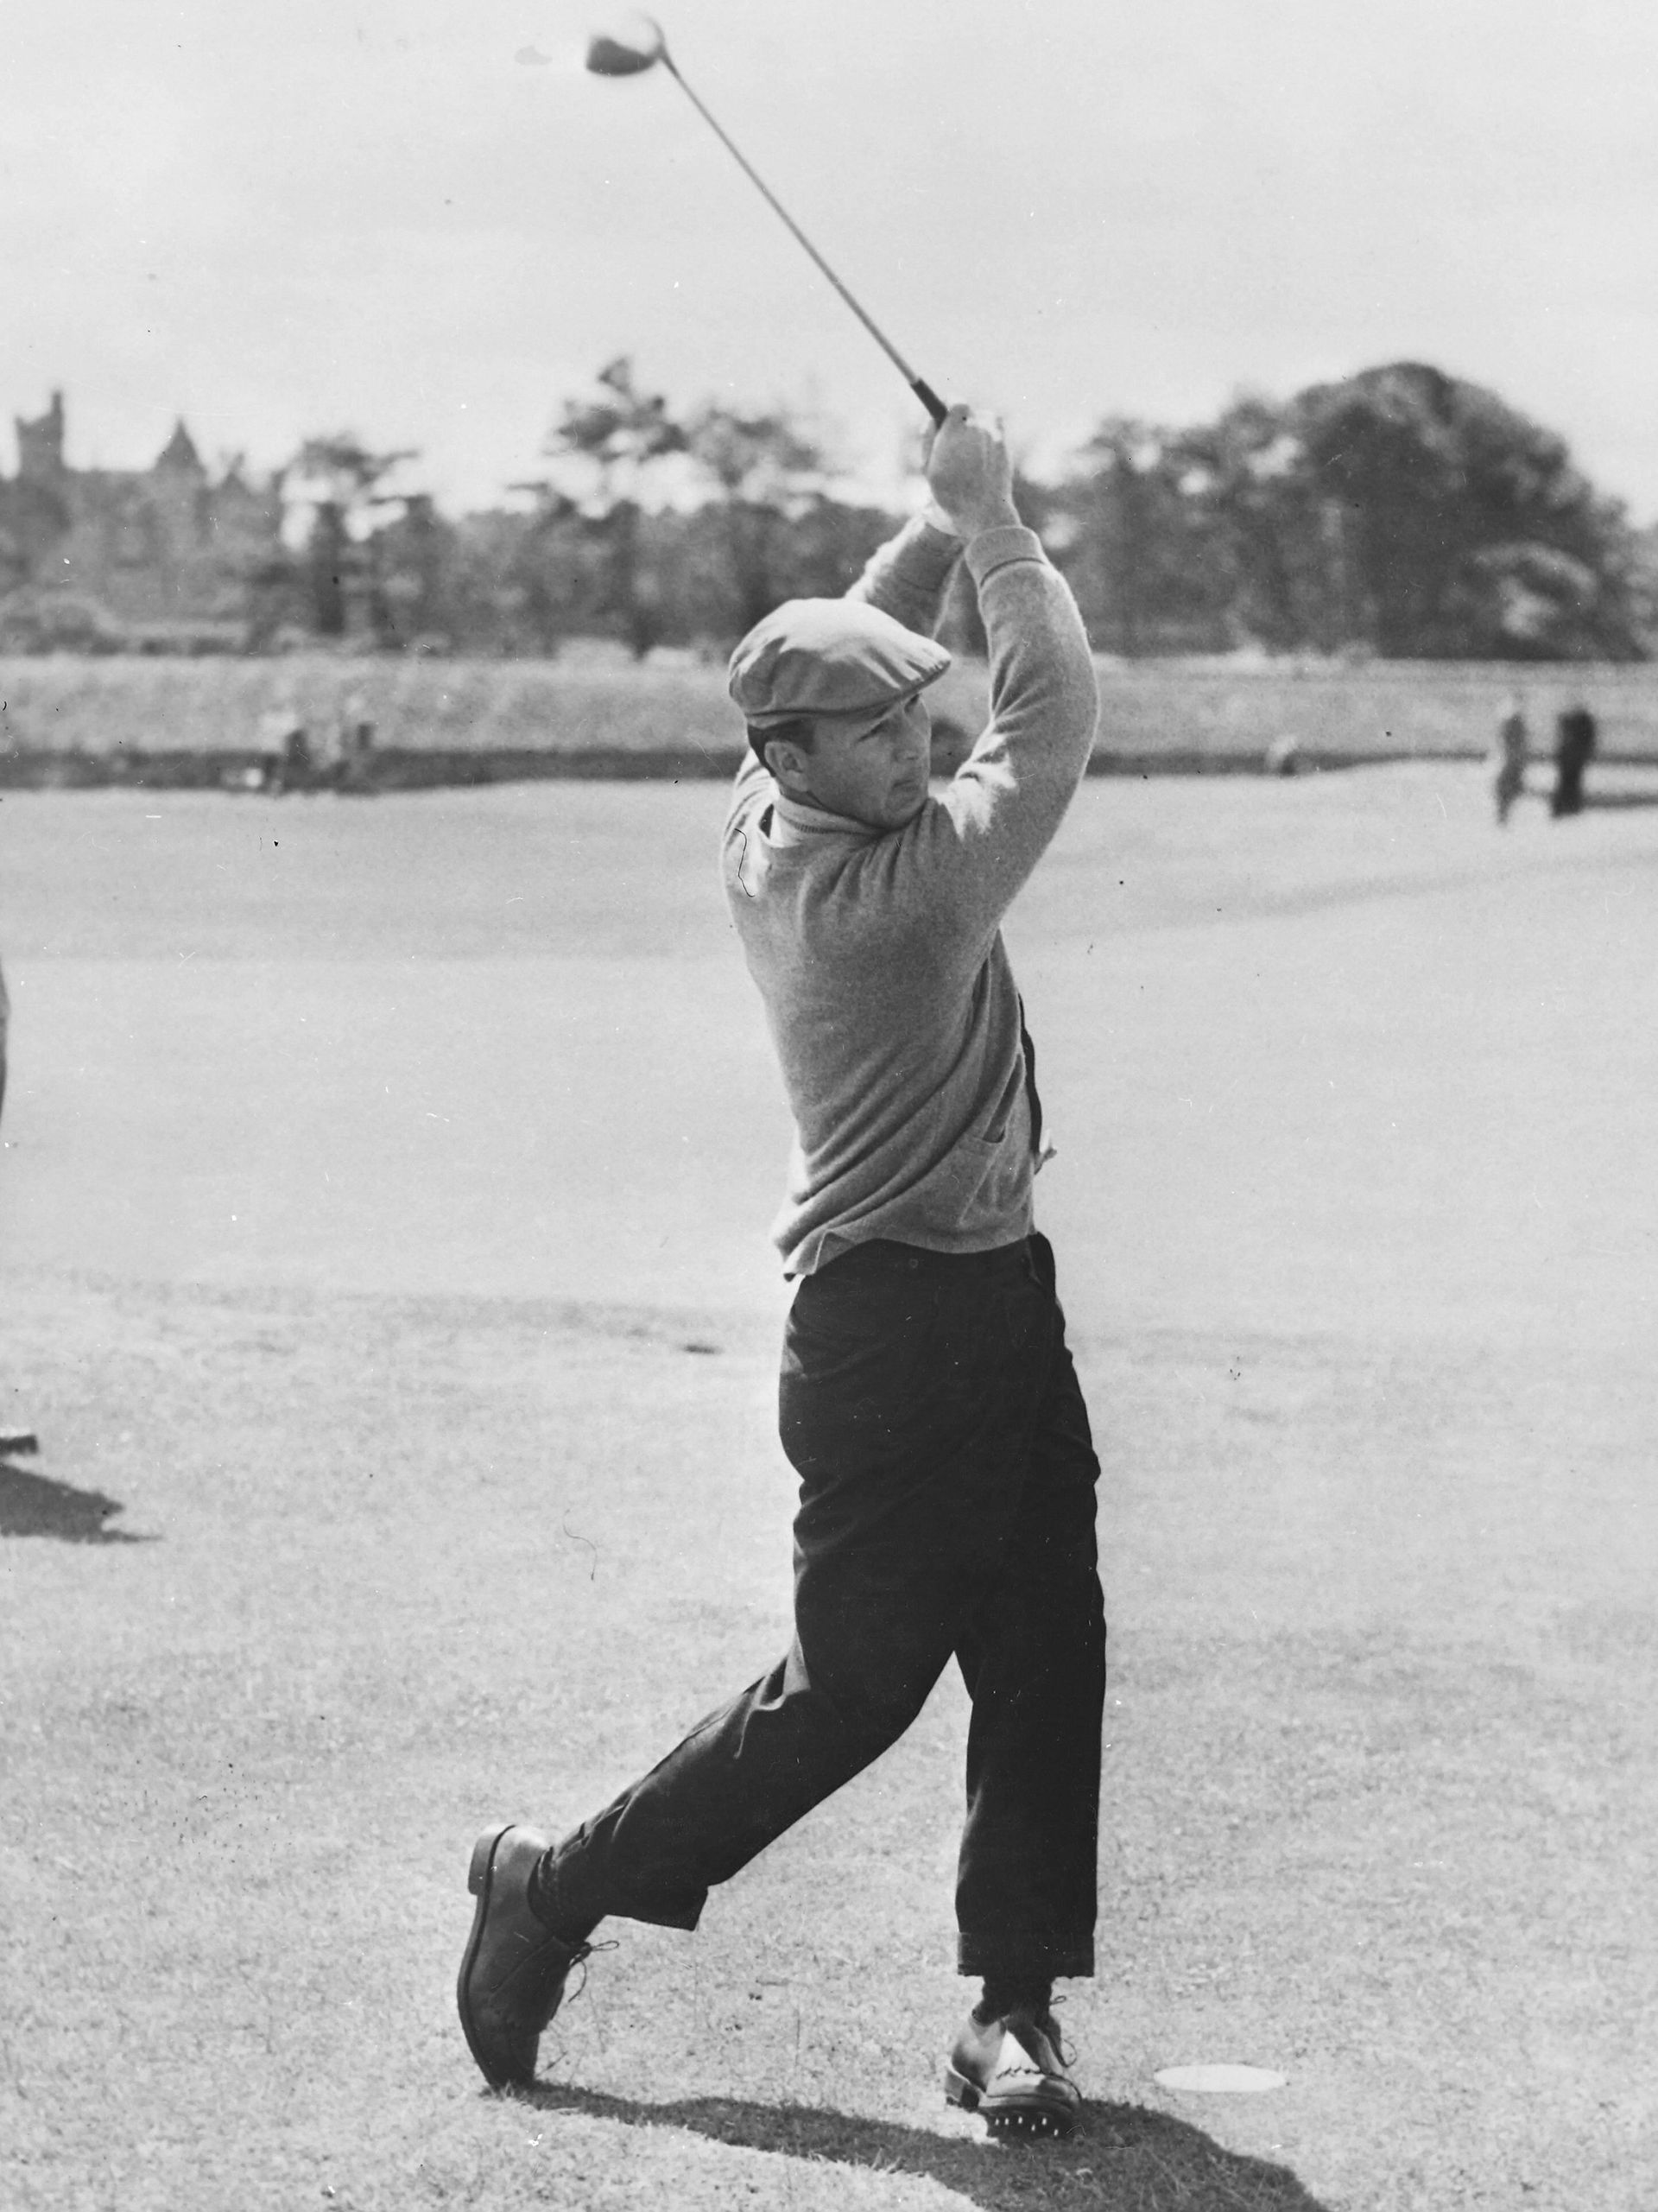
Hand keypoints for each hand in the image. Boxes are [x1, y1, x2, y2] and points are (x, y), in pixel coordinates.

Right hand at [925, 406, 1019, 536]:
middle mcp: (978, 428)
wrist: (983, 511)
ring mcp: (995, 436)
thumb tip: (932, 418)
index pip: (956, 401)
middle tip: (952, 437)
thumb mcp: (929, 468)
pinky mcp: (1006, 447)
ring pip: (984, 421)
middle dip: (960, 421)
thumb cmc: (951, 493)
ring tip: (968, 451)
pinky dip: (988, 438)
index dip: (949, 404)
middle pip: (969, 412)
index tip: (943, 412)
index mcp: (956, 430)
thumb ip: (929, 438)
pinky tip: (980, 456)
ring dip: (976, 428)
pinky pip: (995, 433)